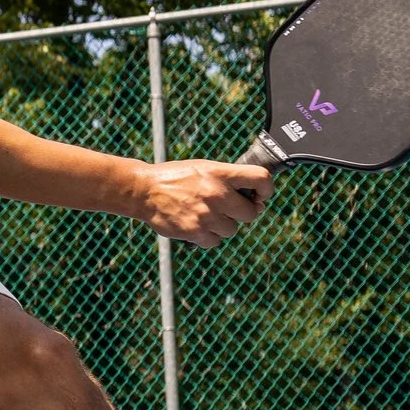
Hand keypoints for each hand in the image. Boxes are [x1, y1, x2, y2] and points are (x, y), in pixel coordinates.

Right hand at [131, 160, 269, 248]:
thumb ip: (229, 180)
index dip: (267, 190)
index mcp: (220, 173)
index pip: (261, 178)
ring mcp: (206, 214)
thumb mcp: (203, 168)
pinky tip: (194, 224)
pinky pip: (214, 242)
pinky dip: (206, 237)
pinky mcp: (195, 231)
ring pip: (231, 230)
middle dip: (242, 213)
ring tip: (203, 215)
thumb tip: (256, 200)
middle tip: (228, 209)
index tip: (261, 196)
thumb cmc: (176, 178)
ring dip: (221, 226)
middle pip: (251, 213)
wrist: (142, 191)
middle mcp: (216, 193)